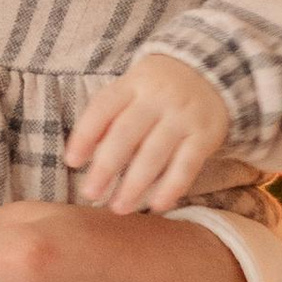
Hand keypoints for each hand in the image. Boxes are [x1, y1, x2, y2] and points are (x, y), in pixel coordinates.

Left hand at [66, 53, 231, 213]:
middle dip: (105, 167)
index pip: (103, 109)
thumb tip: (78, 156)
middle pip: (126, 135)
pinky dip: (171, 188)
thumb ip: (108, 116)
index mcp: (133, 84)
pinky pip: (186, 166)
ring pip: (154, 154)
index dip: (85, 136)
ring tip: (119, 207)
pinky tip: (156, 205)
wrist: (210, 73)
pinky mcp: (205, 136)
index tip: (72, 162)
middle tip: (90, 194)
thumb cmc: (157, 91)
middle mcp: (157, 99)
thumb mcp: (132, 89)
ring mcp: (182, 117)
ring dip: (134, 185)